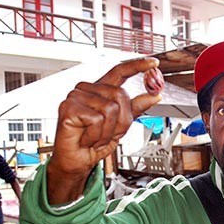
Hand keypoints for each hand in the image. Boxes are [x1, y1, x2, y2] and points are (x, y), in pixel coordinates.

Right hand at [47, 58, 162, 203]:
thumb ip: (135, 108)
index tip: (154, 63)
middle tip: (108, 134)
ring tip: (95, 136)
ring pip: (110, 109)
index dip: (137, 66)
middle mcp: (88, 89)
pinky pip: (97, 119)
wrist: (77, 160)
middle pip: (120, 95)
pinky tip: (86, 137)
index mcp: (100, 90)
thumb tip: (154, 96)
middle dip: (121, 121)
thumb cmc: (94, 142)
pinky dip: (96, 135)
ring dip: (108, 131)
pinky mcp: (69, 107)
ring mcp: (77, 96)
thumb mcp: (121, 125)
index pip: (120, 71)